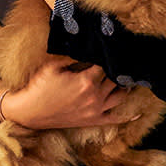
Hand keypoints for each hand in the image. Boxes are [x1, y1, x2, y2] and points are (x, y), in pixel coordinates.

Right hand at [0, 58, 128, 129]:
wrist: (28, 112)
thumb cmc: (38, 87)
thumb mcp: (53, 65)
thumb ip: (72, 54)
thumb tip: (87, 44)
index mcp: (86, 80)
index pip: (106, 63)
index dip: (110, 54)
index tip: (114, 46)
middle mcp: (95, 96)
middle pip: (116, 78)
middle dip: (119, 68)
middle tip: (125, 59)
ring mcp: (96, 110)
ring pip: (120, 96)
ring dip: (125, 86)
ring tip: (127, 77)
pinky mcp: (92, 120)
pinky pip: (115, 119)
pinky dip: (128, 116)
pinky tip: (137, 113)